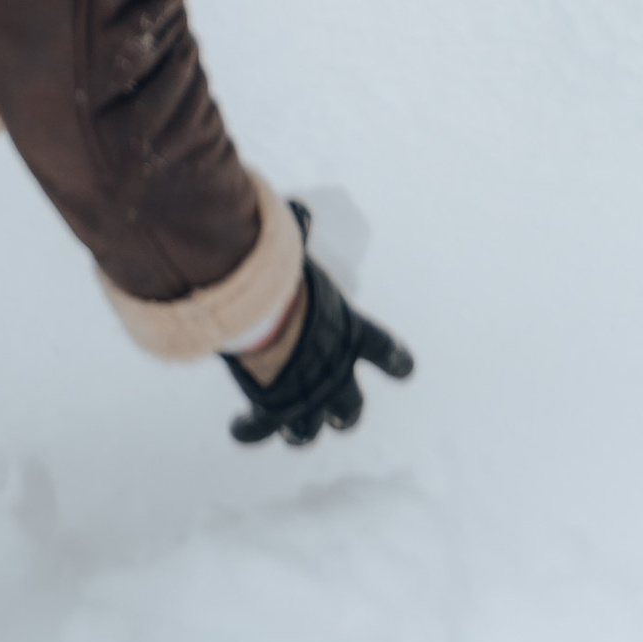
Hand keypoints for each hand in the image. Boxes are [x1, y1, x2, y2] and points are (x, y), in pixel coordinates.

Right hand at [223, 208, 413, 445]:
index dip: (396, 361)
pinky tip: (240, 428)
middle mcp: (336, 372)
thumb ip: (299, 239)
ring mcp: (307, 396)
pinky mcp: (275, 409)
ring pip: (313, 428)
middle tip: (336, 412)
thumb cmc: (282, 276)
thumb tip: (297, 210)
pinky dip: (248, 431)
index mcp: (351, 335)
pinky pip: (261, 431)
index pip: (387, 352)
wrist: (260, 311)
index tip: (403, 368)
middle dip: (344, 412)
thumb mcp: (297, 257)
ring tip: (294, 430)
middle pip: (352, 407)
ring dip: (303, 429)